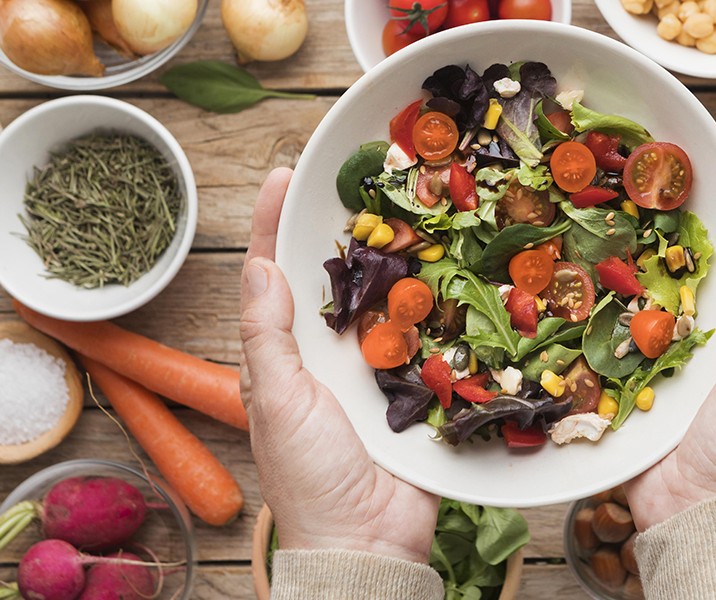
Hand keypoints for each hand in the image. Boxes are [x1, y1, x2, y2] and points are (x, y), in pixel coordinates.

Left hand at [239, 168, 439, 562]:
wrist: (368, 540)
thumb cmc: (308, 476)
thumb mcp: (276, 400)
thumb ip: (267, 335)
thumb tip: (259, 265)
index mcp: (286, 353)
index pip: (274, 275)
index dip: (273, 225)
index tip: (283, 176)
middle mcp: (332, 352)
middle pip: (336, 276)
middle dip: (346, 226)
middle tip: (365, 175)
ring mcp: (379, 367)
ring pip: (388, 297)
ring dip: (400, 256)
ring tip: (415, 204)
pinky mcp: (421, 384)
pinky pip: (432, 335)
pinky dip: (442, 301)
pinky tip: (456, 264)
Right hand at [625, 129, 715, 529]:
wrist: (694, 514)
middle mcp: (712, 321)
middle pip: (702, 242)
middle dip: (686, 193)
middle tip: (660, 144)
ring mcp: (664, 341)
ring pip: (649, 269)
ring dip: (634, 226)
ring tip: (613, 177)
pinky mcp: (624, 365)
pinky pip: (608, 313)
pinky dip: (593, 280)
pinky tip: (574, 247)